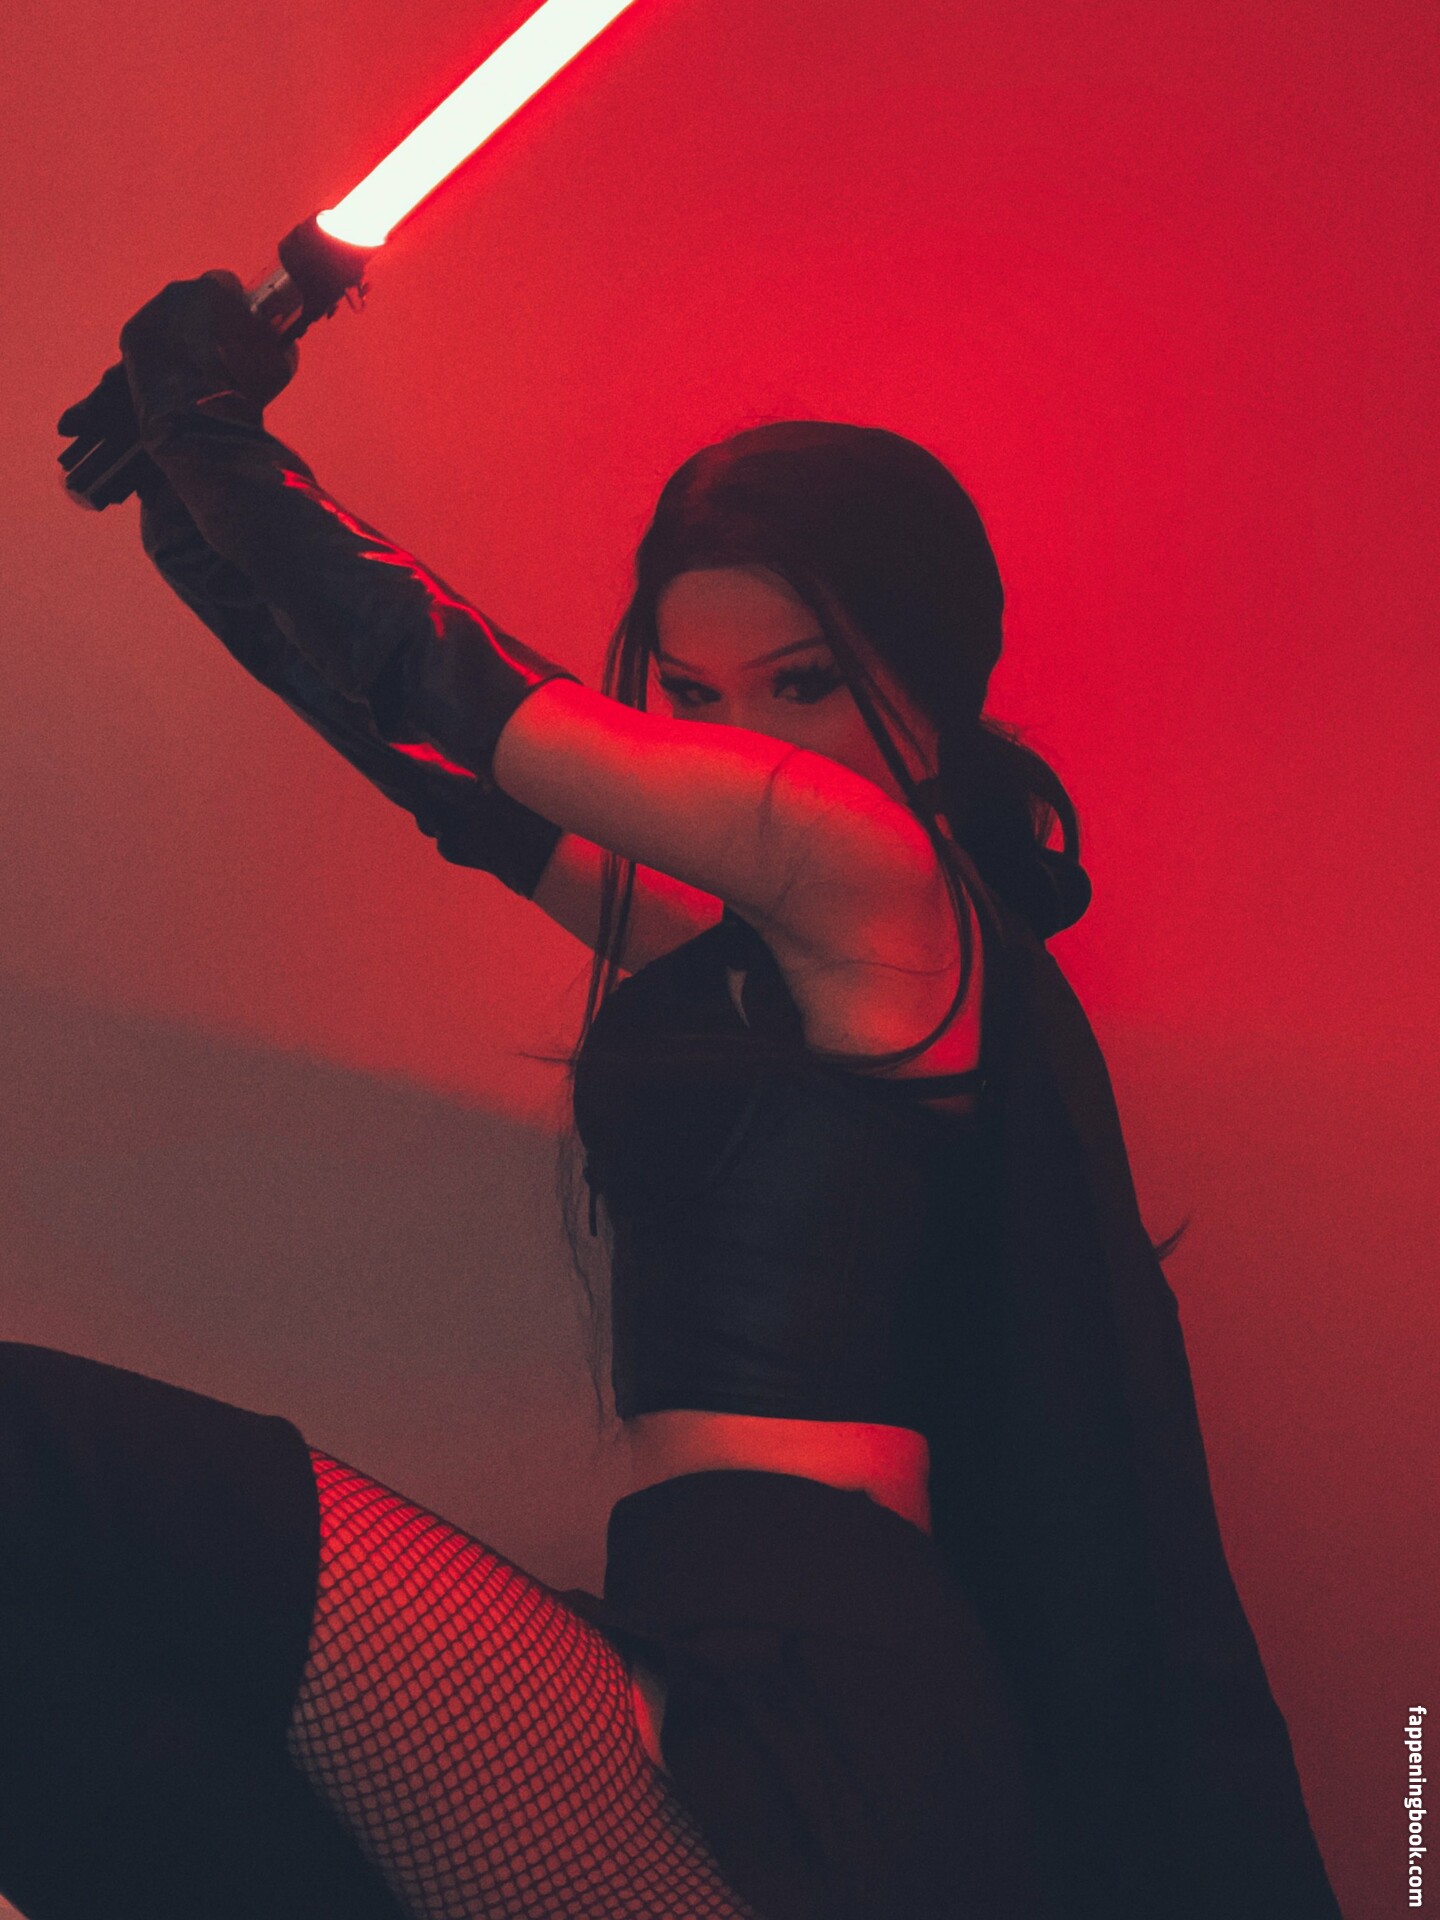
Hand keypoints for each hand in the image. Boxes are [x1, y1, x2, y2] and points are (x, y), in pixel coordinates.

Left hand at [117, 271, 297, 438]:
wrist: (199, 421)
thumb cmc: (241, 390)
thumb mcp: (278, 366)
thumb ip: (277, 344)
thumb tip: (280, 344)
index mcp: (212, 289)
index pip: (226, 282)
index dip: (236, 305)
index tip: (243, 324)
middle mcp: (176, 292)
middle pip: (193, 298)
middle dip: (205, 319)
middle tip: (220, 351)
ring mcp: (149, 314)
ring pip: (170, 317)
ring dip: (181, 335)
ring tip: (195, 368)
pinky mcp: (131, 338)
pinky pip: (150, 339)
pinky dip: (160, 354)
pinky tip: (173, 376)